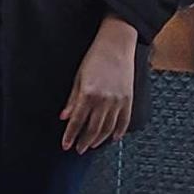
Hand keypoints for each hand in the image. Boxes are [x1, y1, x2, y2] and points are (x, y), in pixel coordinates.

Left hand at [62, 18, 136, 151]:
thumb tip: (64, 117)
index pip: (77, 122)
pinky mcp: (128, 99)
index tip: (66, 145)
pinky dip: (118, 132)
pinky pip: (124, 122)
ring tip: (91, 145)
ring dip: (98, 140)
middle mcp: (104, 100)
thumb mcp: (78, 77)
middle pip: (92, 129)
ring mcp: (118, 101)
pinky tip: (113, 138)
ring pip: (107, 129)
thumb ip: (72, 100)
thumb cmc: (95, 57)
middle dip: (84, 142)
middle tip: (78, 149)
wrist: (117, 44)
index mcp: (88, 94)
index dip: (70, 136)